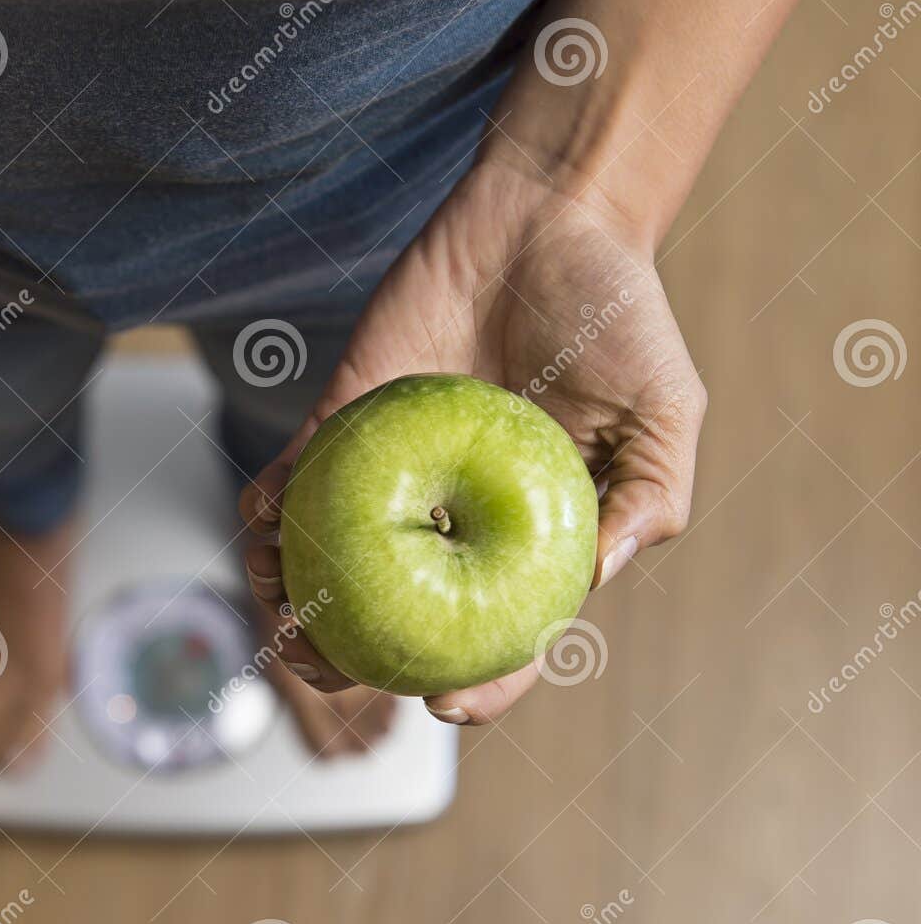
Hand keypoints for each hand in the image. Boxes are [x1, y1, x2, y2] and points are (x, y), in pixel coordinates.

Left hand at [240, 156, 705, 724]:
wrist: (548, 217)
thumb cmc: (619, 315)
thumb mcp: (665, 414)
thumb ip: (646, 500)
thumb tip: (589, 585)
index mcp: (530, 534)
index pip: (503, 633)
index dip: (480, 683)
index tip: (445, 706)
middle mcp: (457, 516)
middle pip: (398, 614)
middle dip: (350, 657)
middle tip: (320, 665)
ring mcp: (399, 470)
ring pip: (335, 558)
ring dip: (293, 593)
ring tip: (275, 604)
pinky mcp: (350, 417)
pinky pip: (300, 474)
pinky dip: (270, 503)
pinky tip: (258, 522)